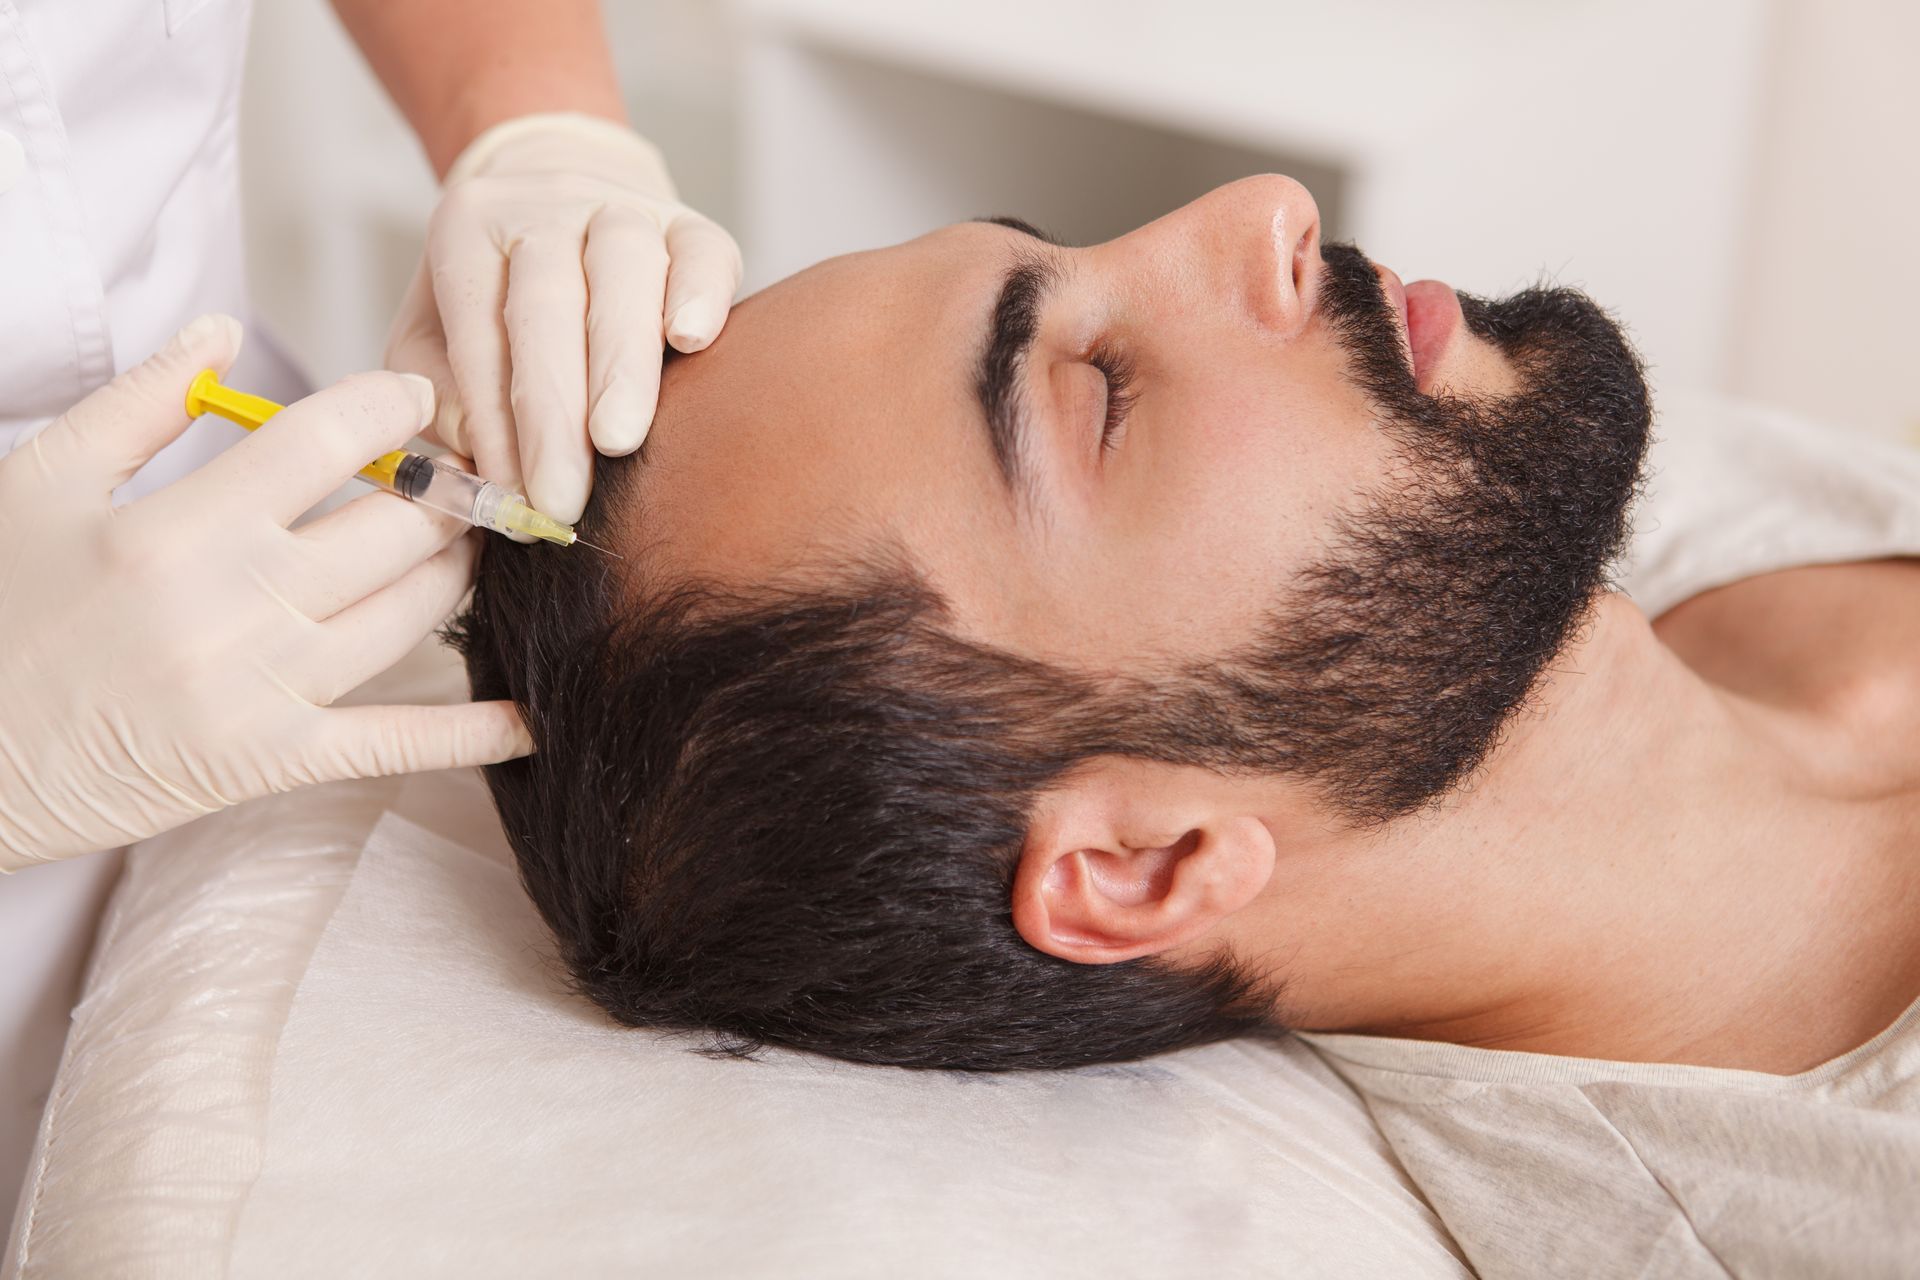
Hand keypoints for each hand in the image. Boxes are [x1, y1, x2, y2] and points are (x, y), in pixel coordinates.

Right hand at [0, 315, 532, 870]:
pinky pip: (393, 744)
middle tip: (468, 466)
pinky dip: (469, 736)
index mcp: (178, 529)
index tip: (419, 394)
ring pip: (412, 615)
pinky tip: (527, 722)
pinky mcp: (274, 759)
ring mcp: (264, 691)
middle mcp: (235, 608)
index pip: (324, 443)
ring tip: (470, 537)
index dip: (391, 407)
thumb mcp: (39, 484)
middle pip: (395, 528)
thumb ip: (138, 402)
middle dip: (450, 488)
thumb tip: (221, 329)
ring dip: (459, 570)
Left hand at [386, 112, 742, 525]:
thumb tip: (479, 453)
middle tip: (563, 493)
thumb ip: (439, 392)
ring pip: (624, 273)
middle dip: (555, 409)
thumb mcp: (434, 327)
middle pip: (549, 303)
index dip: (494, 417)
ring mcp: (622, 207)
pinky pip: (701, 251)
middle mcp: (544, 206)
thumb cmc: (495, 283)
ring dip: (622, 364)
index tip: (512, 495)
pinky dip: (700, 294)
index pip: (480, 330)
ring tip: (618, 439)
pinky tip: (691, 341)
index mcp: (468, 229)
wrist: (558, 181)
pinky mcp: (689, 222)